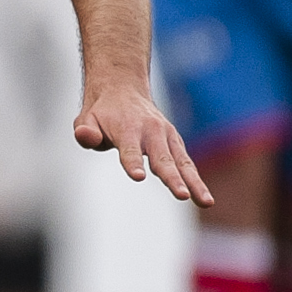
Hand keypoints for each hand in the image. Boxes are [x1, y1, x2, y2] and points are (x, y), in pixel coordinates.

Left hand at [75, 79, 210, 204]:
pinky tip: (204, 199)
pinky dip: (195, 180)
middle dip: (172, 178)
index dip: (133, 162)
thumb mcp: (86, 119)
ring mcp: (166, 136)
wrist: (123, 89)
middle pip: (162, 159)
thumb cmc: (102, 112)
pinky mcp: (175, 142)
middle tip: (182, 195)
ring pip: (182, 163)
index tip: (138, 176)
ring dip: (194, 183)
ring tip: (206, 202)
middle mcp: (151, 132)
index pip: (129, 149)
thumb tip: (84, 136)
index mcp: (127, 128)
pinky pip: (186, 163)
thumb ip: (85, 131)